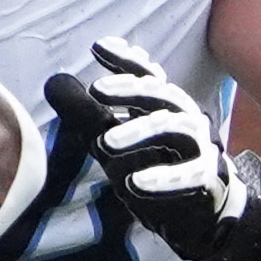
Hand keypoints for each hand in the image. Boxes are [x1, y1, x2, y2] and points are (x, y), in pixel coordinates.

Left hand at [45, 42, 260, 260]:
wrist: (200, 214)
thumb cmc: (154, 168)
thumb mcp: (114, 142)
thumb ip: (87, 116)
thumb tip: (54, 81)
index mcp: (163, 106)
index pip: (146, 75)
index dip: (125, 60)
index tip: (98, 46)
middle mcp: (184, 119)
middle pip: (160, 94)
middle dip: (129, 88)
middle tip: (97, 90)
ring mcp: (199, 147)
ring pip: (175, 128)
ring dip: (140, 132)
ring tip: (105, 144)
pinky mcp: (206, 180)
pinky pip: (188, 176)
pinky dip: (162, 179)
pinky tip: (135, 184)